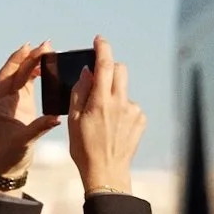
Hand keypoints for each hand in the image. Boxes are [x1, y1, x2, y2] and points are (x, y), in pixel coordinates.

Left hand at [0, 42, 62, 177]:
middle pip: (14, 71)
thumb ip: (39, 128)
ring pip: (20, 75)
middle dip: (28, 57)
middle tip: (46, 45)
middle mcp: (1, 99)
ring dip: (31, 63)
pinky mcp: (19, 104)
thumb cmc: (9, 155)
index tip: (32, 47)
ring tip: (47, 52)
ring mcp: (10, 100)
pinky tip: (45, 68)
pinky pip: (25, 83)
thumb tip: (56, 117)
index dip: (21, 60)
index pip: (10, 76)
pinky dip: (34, 73)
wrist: (6, 166)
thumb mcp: (24, 141)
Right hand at [67, 36, 142, 191]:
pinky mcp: (140, 120)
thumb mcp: (73, 119)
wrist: (106, 173)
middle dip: (109, 68)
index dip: (102, 48)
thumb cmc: (84, 148)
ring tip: (103, 116)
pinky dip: (122, 109)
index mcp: (101, 101)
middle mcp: (120, 102)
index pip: (104, 64)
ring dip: (114, 93)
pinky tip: (114, 126)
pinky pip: (131, 105)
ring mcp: (133, 111)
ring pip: (124, 89)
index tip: (99, 40)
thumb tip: (87, 73)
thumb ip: (80, 92)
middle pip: (120, 70)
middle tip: (98, 79)